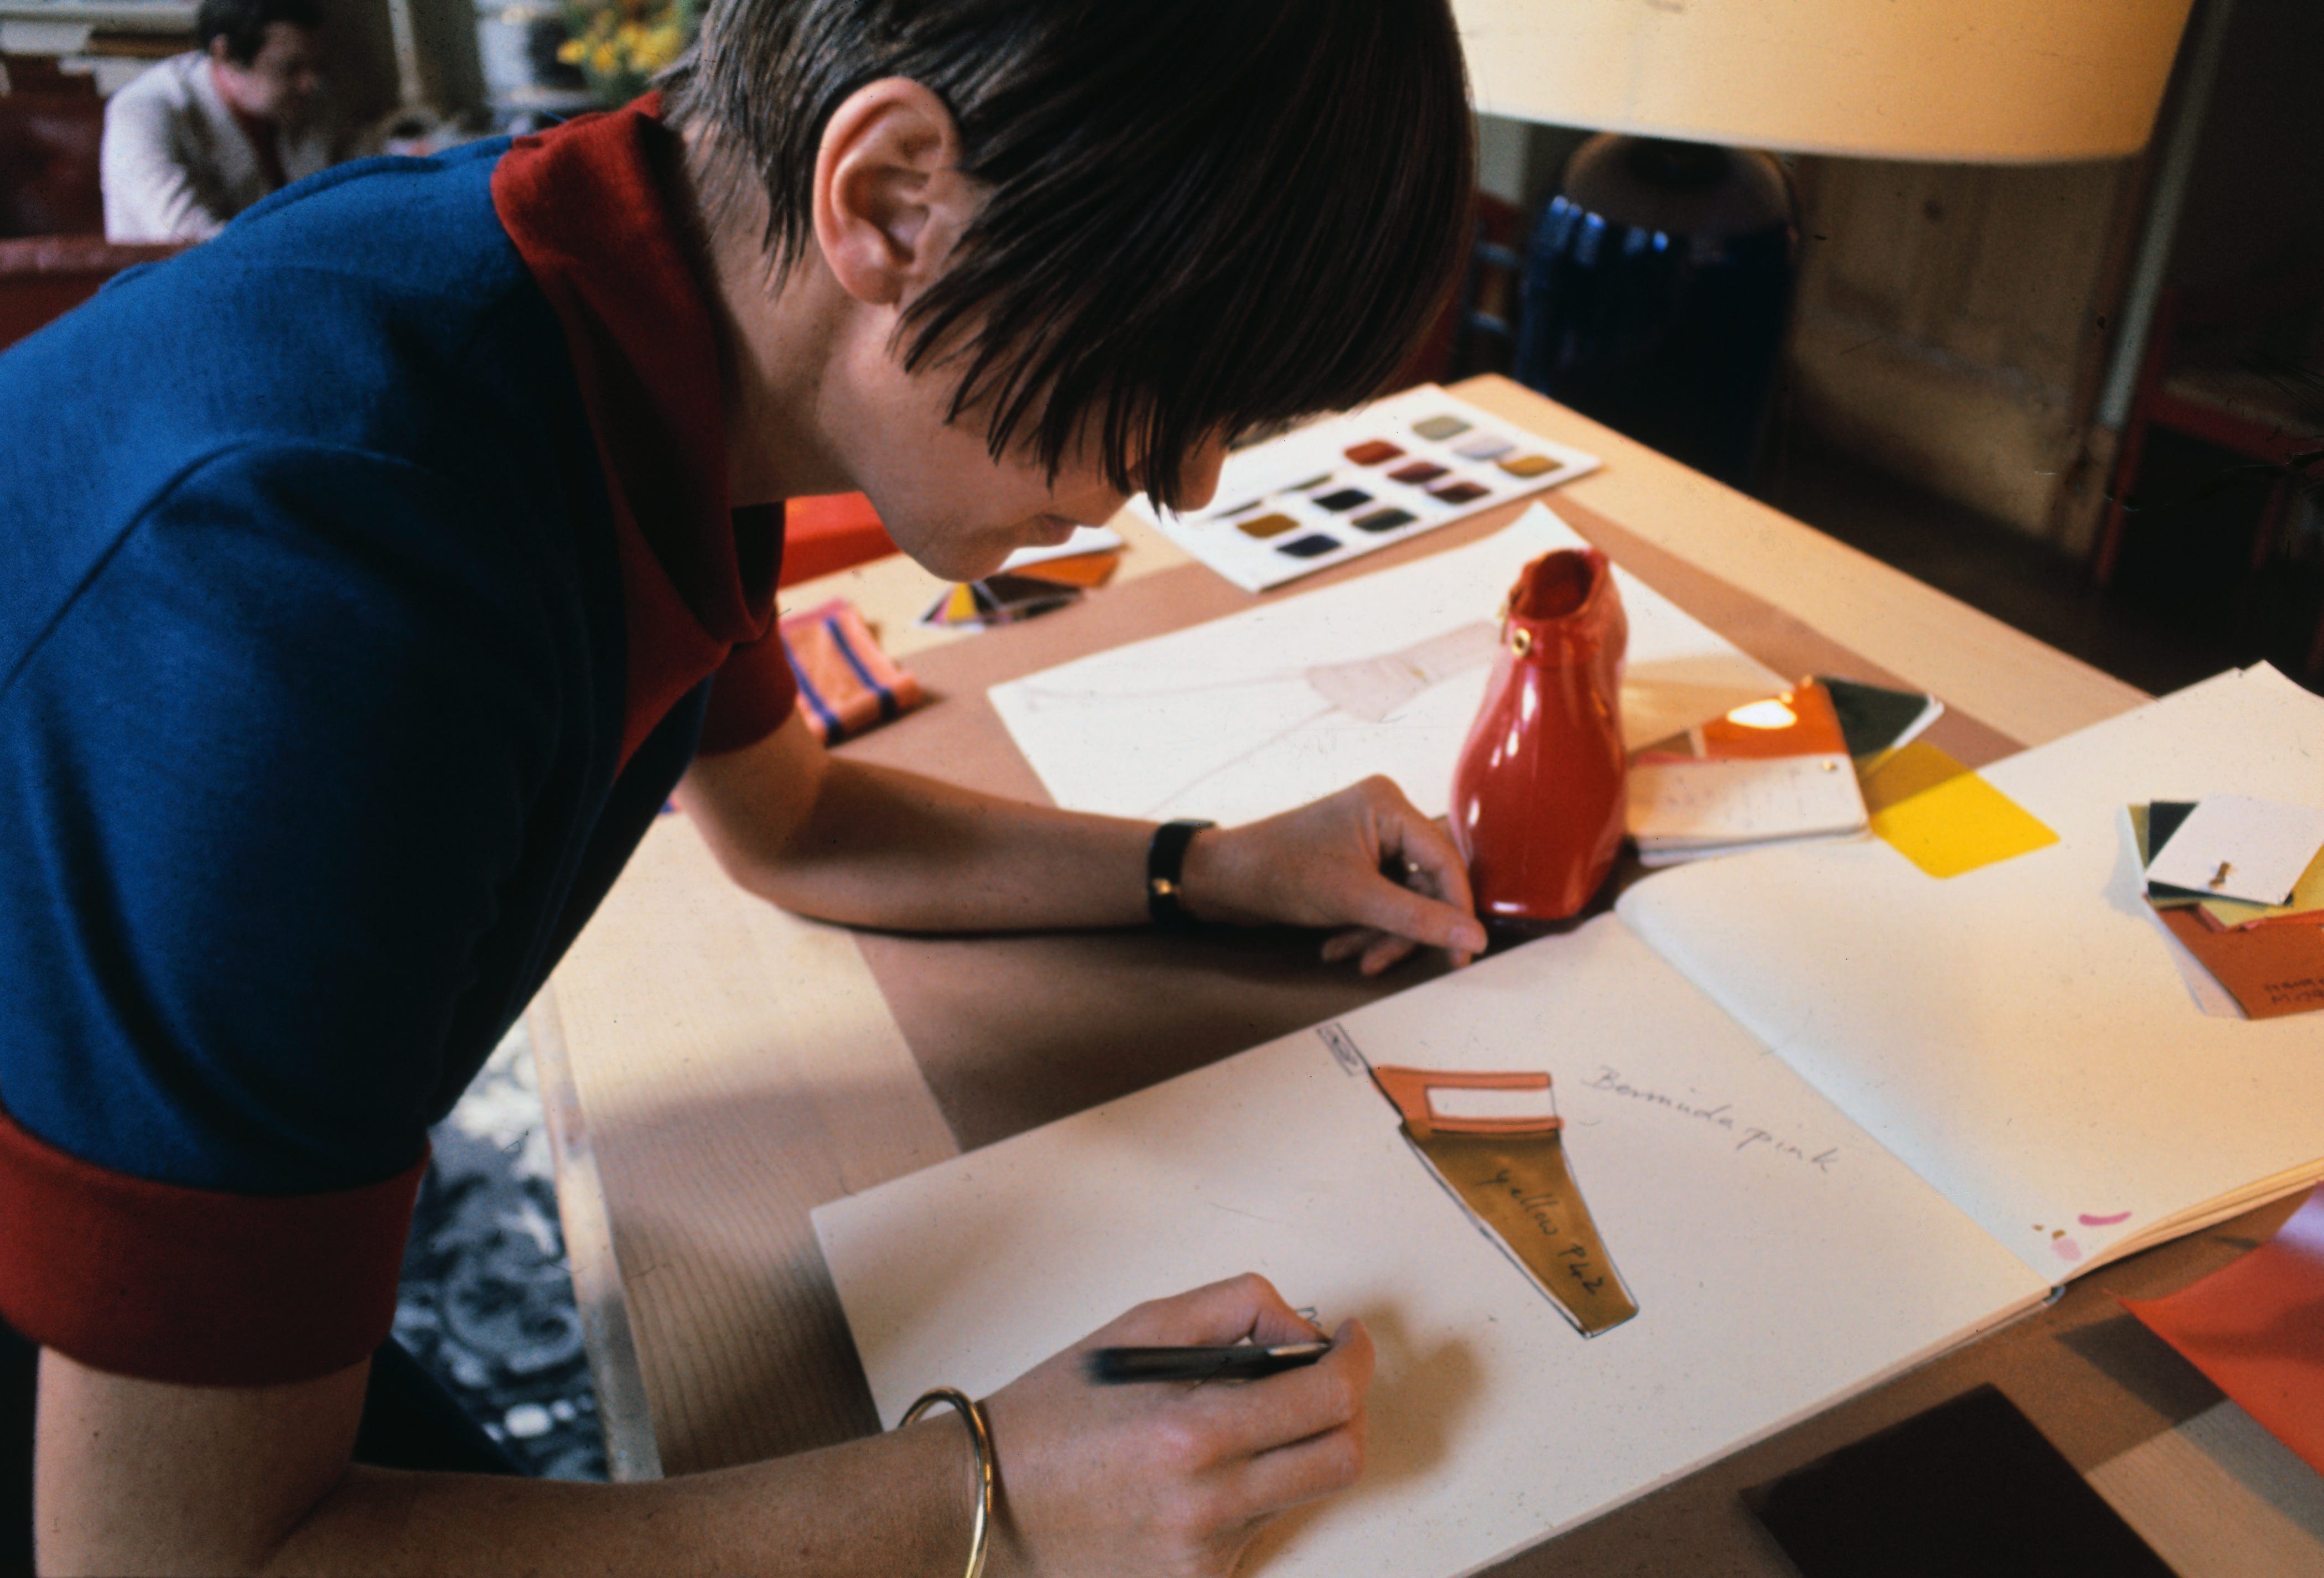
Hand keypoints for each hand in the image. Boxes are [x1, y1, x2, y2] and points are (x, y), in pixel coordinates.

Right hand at [978, 1275, 1372, 1577]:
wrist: (986, 1501)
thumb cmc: (1053, 1414)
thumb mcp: (1139, 1328)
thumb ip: (1233, 1311)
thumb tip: (1301, 1331)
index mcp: (1192, 1433)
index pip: (1328, 1399)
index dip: (1356, 1360)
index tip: (1350, 1340)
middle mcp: (1207, 1504)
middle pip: (1341, 1460)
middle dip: (1348, 1408)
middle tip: (1323, 1378)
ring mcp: (1205, 1556)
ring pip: (1303, 1495)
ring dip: (1294, 1449)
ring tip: (1239, 1422)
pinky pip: (1258, 1531)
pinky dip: (1251, 1493)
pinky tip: (1203, 1473)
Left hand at [1178, 777, 1485, 973]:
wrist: (1222, 880)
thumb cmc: (1279, 871)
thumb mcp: (1354, 899)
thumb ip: (1418, 920)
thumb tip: (1473, 939)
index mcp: (1389, 804)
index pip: (1445, 860)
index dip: (1457, 910)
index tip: (1463, 954)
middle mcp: (1386, 815)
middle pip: (1426, 885)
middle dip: (1403, 929)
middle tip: (1382, 961)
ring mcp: (1372, 839)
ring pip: (1405, 900)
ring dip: (1381, 935)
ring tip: (1352, 956)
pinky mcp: (1358, 863)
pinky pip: (1384, 902)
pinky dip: (1366, 929)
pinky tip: (1339, 947)